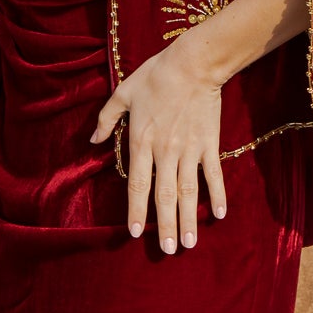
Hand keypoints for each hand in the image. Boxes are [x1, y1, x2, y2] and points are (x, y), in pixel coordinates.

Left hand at [91, 23, 230, 251]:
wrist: (192, 63)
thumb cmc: (155, 76)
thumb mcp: (122, 93)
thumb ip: (107, 119)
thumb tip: (93, 141)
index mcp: (141, 141)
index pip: (137, 183)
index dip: (136, 209)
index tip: (135, 233)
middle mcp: (164, 151)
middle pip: (164, 195)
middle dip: (165, 224)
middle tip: (167, 250)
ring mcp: (189, 149)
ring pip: (188, 191)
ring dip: (188, 218)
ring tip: (188, 243)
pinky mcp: (209, 143)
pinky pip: (214, 174)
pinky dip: (217, 194)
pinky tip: (219, 215)